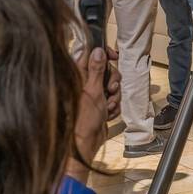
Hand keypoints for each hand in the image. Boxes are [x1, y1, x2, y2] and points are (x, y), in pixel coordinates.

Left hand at [73, 46, 121, 165]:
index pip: (91, 53)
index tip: (114, 56)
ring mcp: (92, 93)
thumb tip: (97, 50)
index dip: (104, 53)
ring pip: (111, 84)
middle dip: (113, 80)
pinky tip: (107, 113)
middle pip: (106, 69)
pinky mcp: (98, 103)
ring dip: (114, 95)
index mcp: (78, 75)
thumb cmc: (83, 120)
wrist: (85, 143)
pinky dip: (113, 105)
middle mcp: (83, 82)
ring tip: (108, 106)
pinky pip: (112, 98)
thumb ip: (96, 69)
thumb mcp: (93, 91)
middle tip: (111, 90)